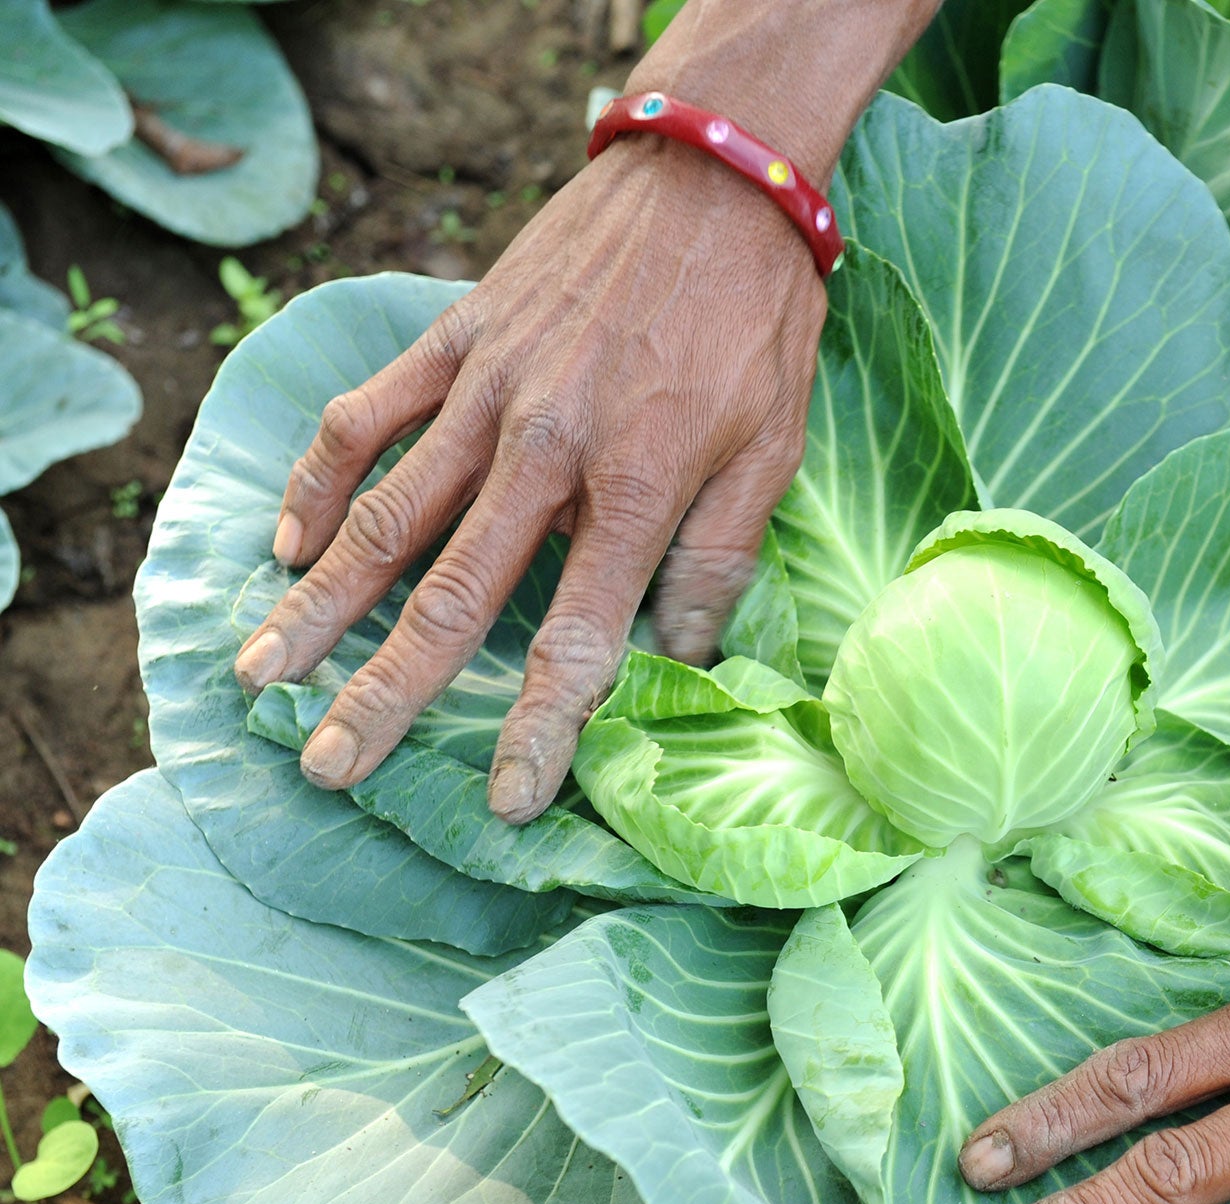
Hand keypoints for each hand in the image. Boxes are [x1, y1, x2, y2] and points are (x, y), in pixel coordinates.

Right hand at [233, 134, 824, 822]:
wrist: (714, 182)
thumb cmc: (755, 326)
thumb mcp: (772, 453)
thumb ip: (718, 561)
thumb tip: (687, 662)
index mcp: (638, 491)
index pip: (578, 639)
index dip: (543, 729)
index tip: (506, 802)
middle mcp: (548, 452)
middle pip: (450, 597)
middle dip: (386, 694)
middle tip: (327, 765)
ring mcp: (488, 393)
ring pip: (384, 516)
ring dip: (320, 604)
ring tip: (263, 672)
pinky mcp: (455, 340)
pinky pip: (367, 418)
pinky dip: (320, 480)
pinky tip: (288, 543)